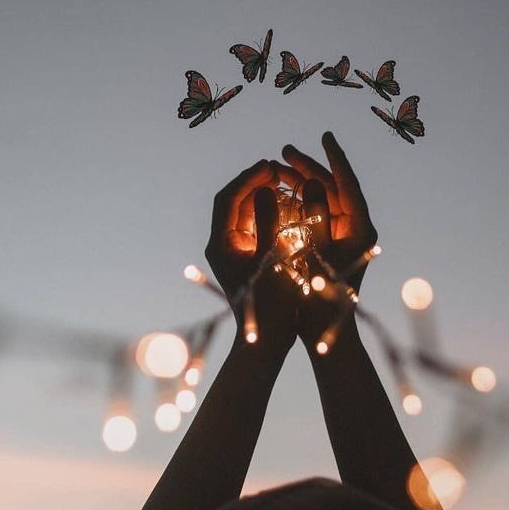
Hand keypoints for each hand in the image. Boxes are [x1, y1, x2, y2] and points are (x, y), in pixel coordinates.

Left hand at [204, 160, 297, 356]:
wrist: (266, 344)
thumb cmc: (270, 307)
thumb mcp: (272, 260)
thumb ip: (268, 222)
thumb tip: (264, 190)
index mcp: (220, 243)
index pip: (228, 198)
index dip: (248, 178)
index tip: (270, 165)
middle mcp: (222, 244)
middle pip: (233, 202)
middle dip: (255, 182)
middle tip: (279, 169)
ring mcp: (233, 251)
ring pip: (244, 212)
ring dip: (263, 195)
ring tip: (286, 182)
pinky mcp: (246, 258)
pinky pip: (254, 225)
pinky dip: (269, 212)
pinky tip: (288, 204)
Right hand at [272, 132, 377, 351]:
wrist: (327, 336)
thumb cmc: (321, 301)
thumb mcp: (313, 255)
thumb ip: (313, 217)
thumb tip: (310, 183)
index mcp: (361, 228)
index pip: (349, 184)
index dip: (335, 158)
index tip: (325, 136)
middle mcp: (357, 228)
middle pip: (333, 187)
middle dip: (309, 168)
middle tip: (284, 151)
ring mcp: (346, 235)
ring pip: (323, 199)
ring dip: (301, 183)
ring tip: (277, 169)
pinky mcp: (334, 244)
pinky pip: (316, 213)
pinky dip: (299, 201)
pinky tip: (279, 192)